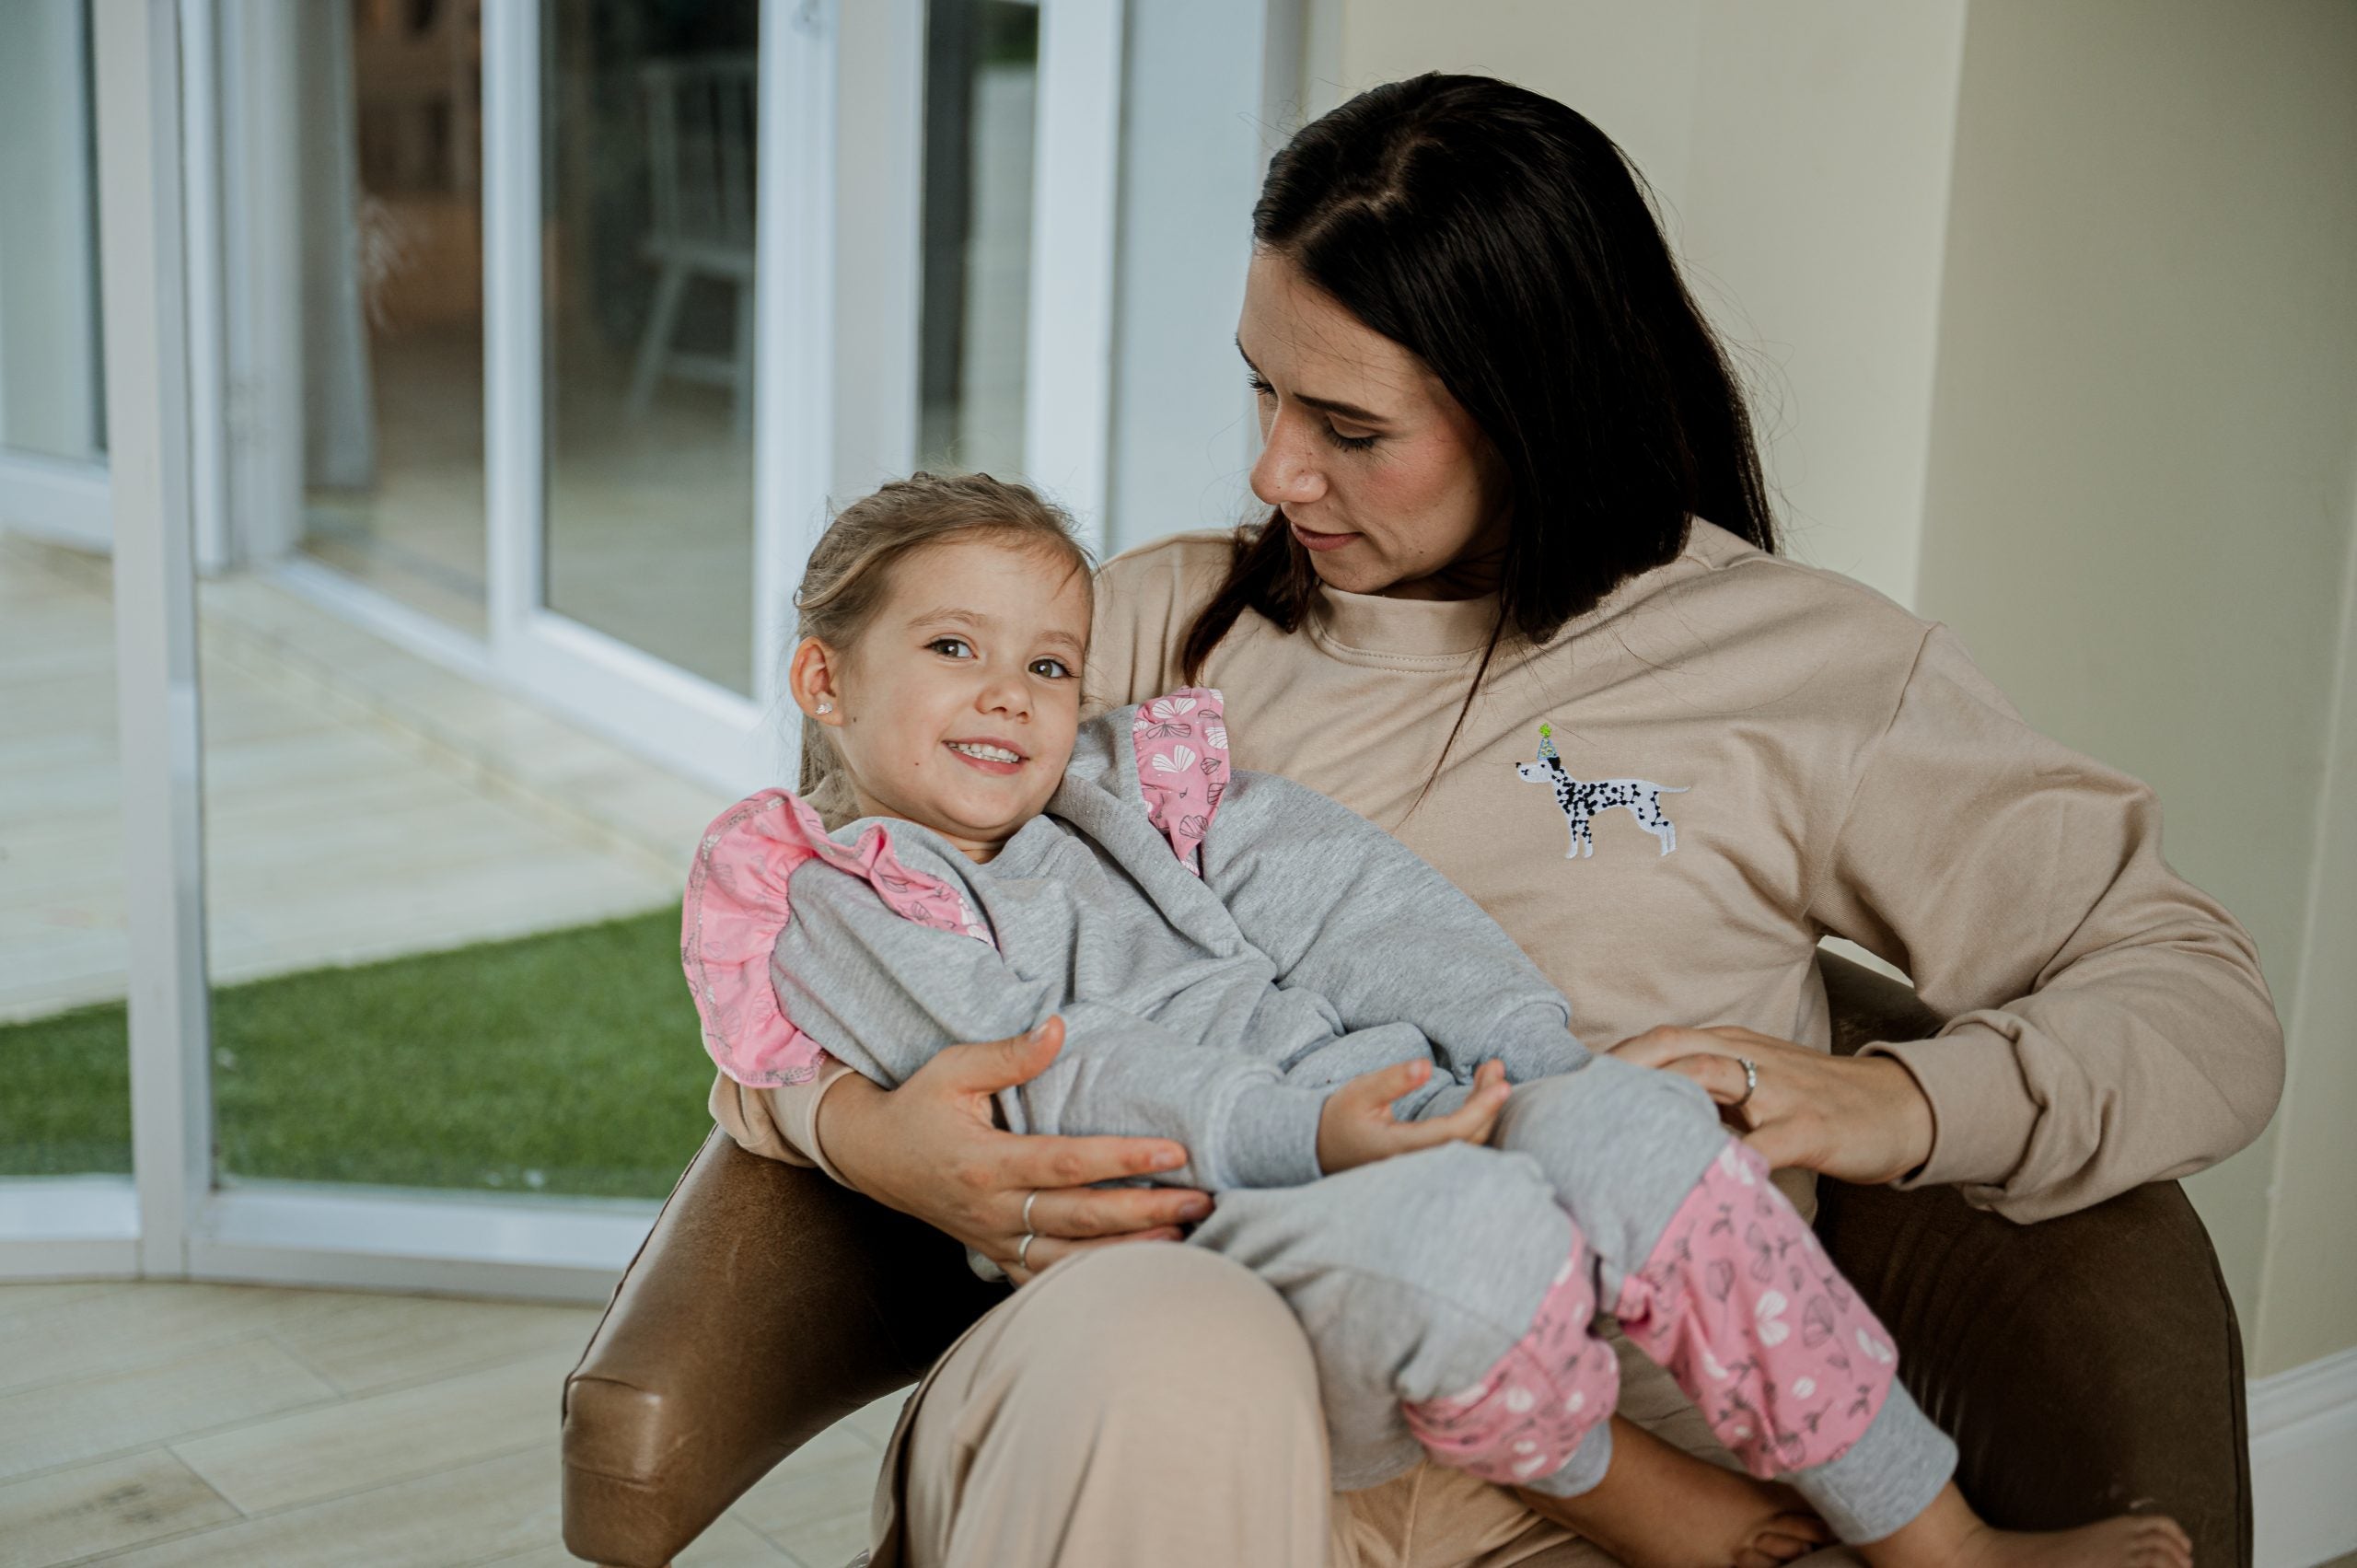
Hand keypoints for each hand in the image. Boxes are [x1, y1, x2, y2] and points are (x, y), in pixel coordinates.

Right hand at [816, 1016, 1211, 1283]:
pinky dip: (1093, 1281)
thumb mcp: (953, 1068)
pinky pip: (1049, 1281)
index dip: (1123, 1158)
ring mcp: (995, 1241)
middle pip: (1082, 1218)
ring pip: (1072, 1261)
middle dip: (1146, 1212)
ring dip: (1130, 1253)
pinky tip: (1138, 1273)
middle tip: (1203, 1200)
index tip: (1174, 1152)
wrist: (873, 1157)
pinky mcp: (998, 1257)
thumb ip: (1008, 1054)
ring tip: (1186, 1239)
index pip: (1067, 1163)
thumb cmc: (919, 1106)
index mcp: (985, 1162)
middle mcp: (993, 1210)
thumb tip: (1058, 1027)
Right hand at [1316, 1059, 1510, 1175]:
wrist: (1321, 1148)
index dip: (1480, 1109)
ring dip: (1486, 1109)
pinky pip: (1462, 1144)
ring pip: (1469, 1143)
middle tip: (1497, 1066)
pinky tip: (1481, 1095)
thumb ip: (1392, 1081)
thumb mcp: (1360, 1093)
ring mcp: (1424, 1167)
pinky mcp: (1428, 1162)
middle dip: (1489, 1102)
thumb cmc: (1340, 1118)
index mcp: (1400, 1148)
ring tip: (1492, 1073)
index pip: (1451, 1132)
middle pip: (1468, 1138)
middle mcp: (1417, 1164)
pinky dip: (1477, 1119)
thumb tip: (1425, 1066)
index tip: (1501, 1085)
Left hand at [1605, 1026, 1934, 1185]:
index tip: (1569, 1086)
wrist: (1898, 1106)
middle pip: (1671, 1047)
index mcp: (1730, 1046)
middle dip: (1619, 1069)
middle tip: (1575, 1103)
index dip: (1613, 1058)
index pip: (1661, 1040)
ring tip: (1616, 1130)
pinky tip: (1702, 1180)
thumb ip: (1706, 1095)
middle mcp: (1747, 1058)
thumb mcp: (1756, 1086)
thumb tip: (1644, 1120)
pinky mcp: (1811, 1126)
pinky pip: (1767, 1141)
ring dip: (1659, 1097)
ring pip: (1708, 1077)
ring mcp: (1779, 1090)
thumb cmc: (1815, 1101)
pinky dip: (1733, 1157)